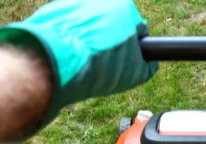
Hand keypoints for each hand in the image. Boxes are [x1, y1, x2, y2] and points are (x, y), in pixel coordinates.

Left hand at [0, 0, 157, 135]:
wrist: (58, 60)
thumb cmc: (99, 65)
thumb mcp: (134, 73)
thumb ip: (147, 66)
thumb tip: (150, 64)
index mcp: (125, 8)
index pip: (138, 30)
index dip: (134, 51)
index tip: (125, 64)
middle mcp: (103, 0)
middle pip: (113, 27)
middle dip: (111, 44)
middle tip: (103, 66)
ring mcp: (78, 2)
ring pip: (91, 27)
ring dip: (91, 43)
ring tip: (85, 64)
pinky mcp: (56, 9)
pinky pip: (71, 27)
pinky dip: (72, 40)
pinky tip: (70, 57)